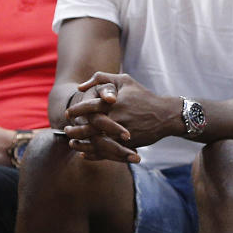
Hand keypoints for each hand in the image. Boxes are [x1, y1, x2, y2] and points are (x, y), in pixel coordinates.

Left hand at [66, 72, 180, 161]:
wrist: (165, 115)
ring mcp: (122, 133)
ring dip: (81, 144)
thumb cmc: (143, 96)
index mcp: (114, 103)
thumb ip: (101, 78)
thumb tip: (80, 87)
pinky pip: (107, 152)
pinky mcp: (128, 144)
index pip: (88, 107)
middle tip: (67, 129)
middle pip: (89, 128)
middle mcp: (117, 118)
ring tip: (72, 142)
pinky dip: (94, 154)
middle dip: (75, 129)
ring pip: (96, 142)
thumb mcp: (125, 80)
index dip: (76, 111)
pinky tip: (85, 153)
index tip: (68, 113)